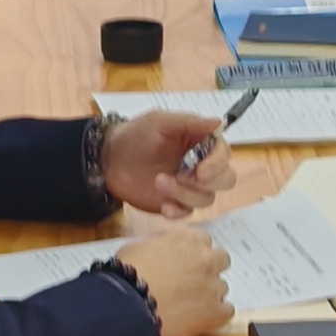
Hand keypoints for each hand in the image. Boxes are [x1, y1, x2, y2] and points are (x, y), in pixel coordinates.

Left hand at [100, 110, 234, 216]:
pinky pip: (189, 213)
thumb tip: (218, 122)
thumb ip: (189, 123)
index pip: (223, 154)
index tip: (200, 171)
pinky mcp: (177, 203)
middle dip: (207, 182)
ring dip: (186, 194)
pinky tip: (164, 206)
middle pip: (225, 179)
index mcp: (200, 142)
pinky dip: (178, 211)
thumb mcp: (159, 123)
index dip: (217, 164)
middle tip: (181, 177)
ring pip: (207, 198)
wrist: (109, 160)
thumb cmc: (135, 135)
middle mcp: (201, 165)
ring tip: (159, 182)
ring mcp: (190, 186)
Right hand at [112, 226, 232, 335]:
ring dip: (209, 293)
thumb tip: (161, 255)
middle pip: (220, 260)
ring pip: (222, 287)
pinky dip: (215, 315)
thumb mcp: (138, 247)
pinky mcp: (215, 313)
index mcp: (187, 239)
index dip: (193, 253)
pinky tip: (200, 320)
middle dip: (209, 269)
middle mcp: (206, 258)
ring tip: (189, 306)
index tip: (184, 262)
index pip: (202, 241)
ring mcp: (213, 286)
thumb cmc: (125, 275)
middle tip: (191, 282)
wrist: (128, 306)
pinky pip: (226, 311)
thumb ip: (159, 247)